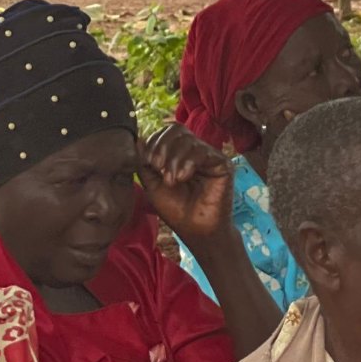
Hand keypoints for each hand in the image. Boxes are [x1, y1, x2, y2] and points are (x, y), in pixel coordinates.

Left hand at [137, 124, 233, 245]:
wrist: (196, 231)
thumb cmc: (176, 211)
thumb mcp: (152, 184)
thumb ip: (144, 162)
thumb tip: (137, 140)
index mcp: (179, 153)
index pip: (166, 133)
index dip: (154, 142)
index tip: (148, 162)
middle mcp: (195, 151)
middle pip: (176, 129)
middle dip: (162, 146)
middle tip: (157, 166)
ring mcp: (209, 156)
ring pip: (188, 139)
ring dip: (174, 159)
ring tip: (172, 181)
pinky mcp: (222, 164)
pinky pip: (203, 151)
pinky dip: (188, 162)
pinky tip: (183, 178)